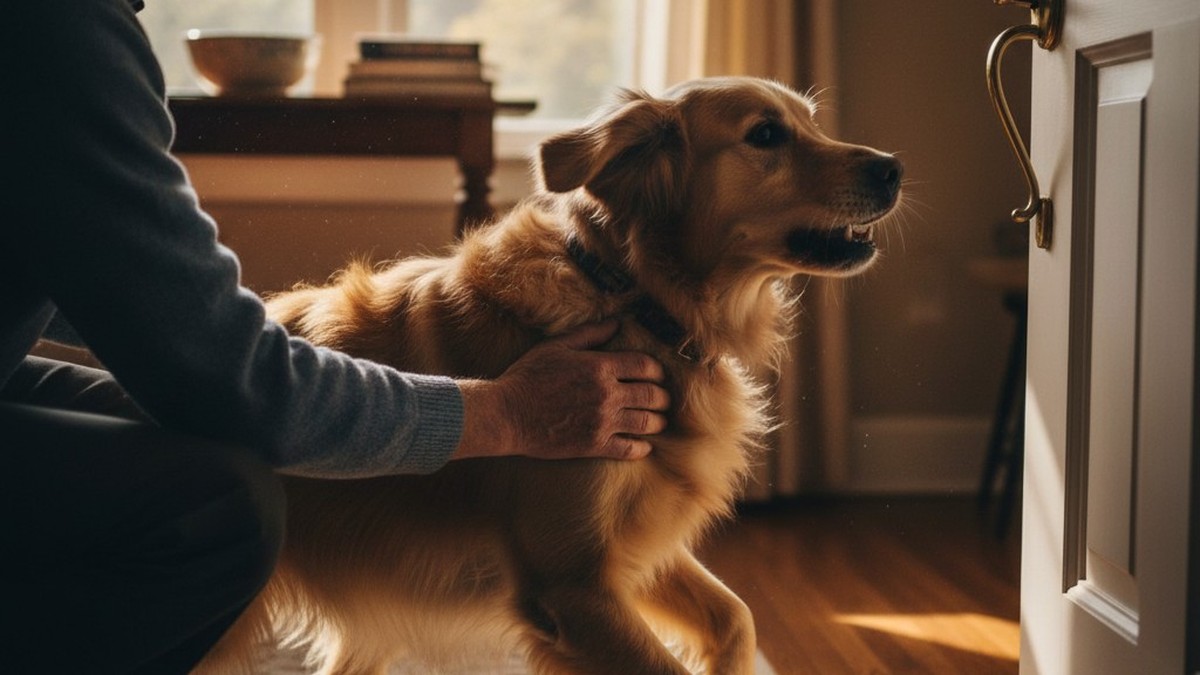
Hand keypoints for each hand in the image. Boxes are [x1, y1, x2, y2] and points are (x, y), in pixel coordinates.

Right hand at [454, 321, 669, 460]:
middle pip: (652, 395)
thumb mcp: (556, 346)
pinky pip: (629, 448)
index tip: (657, 374)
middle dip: (662, 397)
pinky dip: (642, 447)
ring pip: (646, 422)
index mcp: (600, 367)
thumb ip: (589, 334)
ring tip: (657, 421)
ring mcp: (602, 422)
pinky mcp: (594, 445)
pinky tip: (644, 445)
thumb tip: (617, 322)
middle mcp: (607, 394)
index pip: (644, 366)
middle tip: (662, 399)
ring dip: (657, 421)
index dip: (657, 370)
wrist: (507, 414)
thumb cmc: (528, 376)